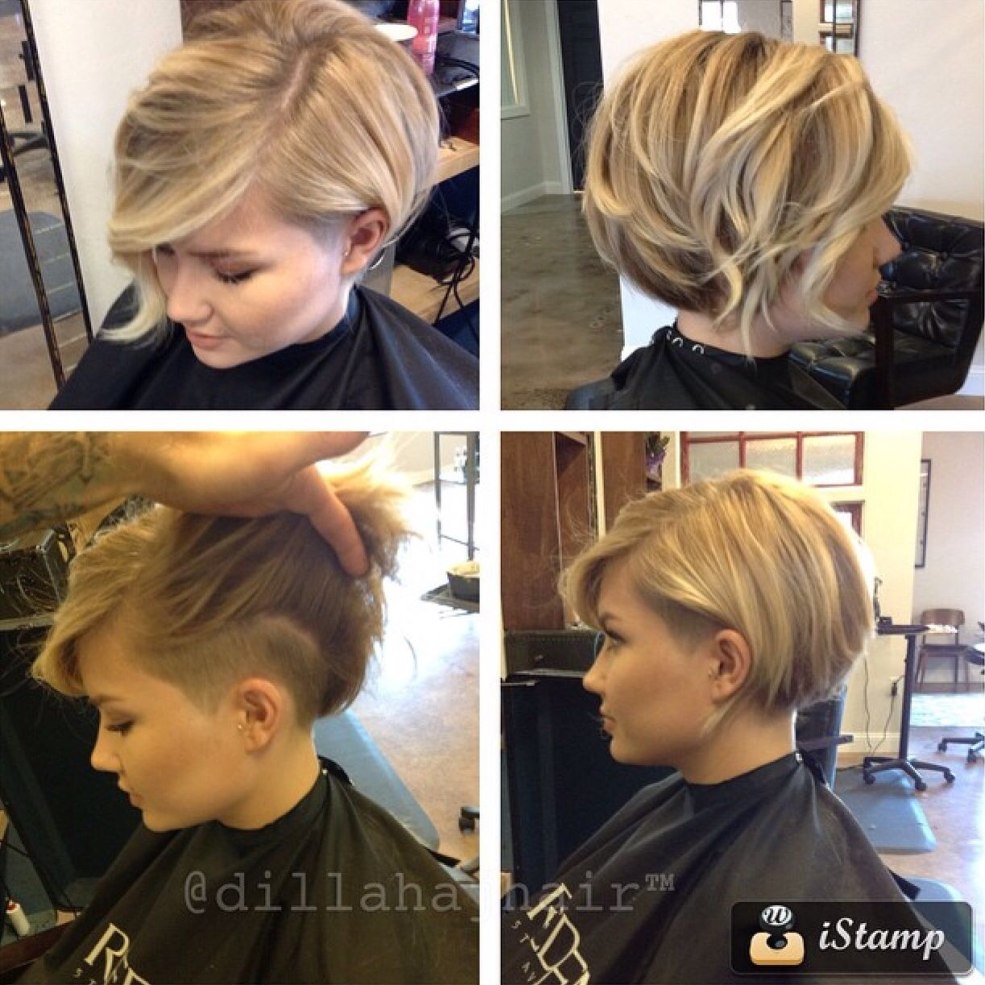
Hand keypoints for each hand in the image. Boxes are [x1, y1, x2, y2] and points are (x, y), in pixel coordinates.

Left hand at [117, 433, 370, 575]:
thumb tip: (368, 423)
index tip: (361, 570)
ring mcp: (260, 488)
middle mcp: (286, 478)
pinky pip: (268, 520)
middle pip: (319, 514)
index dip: (351, 540)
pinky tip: (273, 552)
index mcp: (302, 471)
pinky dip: (279, 536)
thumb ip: (323, 439)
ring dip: (307, 539)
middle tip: (342, 574)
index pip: (336, 512)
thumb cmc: (215, 453)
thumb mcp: (278, 449)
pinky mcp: (235, 498)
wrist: (153, 454)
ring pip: (293, 518)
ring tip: (315, 570)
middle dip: (335, 539)